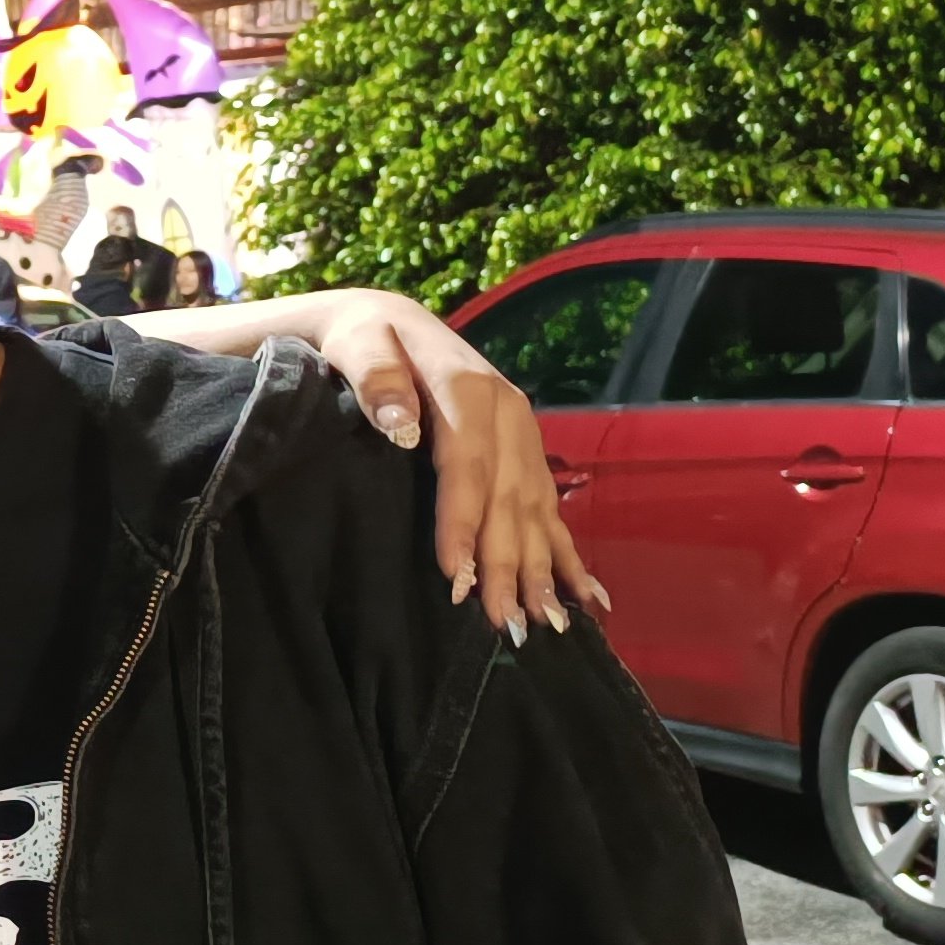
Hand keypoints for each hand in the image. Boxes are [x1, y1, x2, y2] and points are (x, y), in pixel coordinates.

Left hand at [303, 291, 606, 638]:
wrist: (388, 320)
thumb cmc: (362, 337)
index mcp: (468, 387)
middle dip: (509, 562)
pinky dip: (566, 552)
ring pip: (535, 508)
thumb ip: (375, 378)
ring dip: (543, 568)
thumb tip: (399, 423)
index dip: (462, 521)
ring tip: (548, 623)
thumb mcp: (357, 342)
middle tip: (504, 621)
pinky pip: (548, 505)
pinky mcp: (524, 449)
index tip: (455, 575)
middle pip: (509, 496)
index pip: (467, 464)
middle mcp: (507, 411)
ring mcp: (522, 432)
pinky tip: (587, 595)